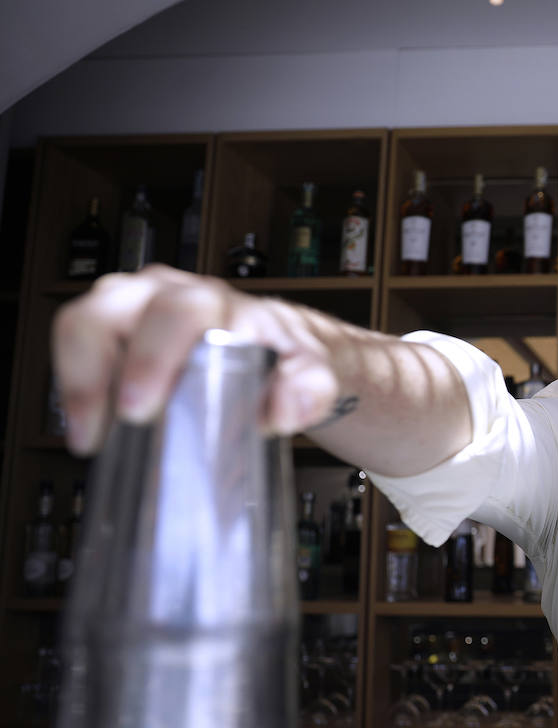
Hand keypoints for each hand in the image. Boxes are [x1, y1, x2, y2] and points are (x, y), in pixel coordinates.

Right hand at [52, 265, 341, 454]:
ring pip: (81, 321)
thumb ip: (309, 389)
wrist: (281, 346)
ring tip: (89, 433)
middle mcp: (169, 294)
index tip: (140, 408)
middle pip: (108, 309)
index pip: (176, 313)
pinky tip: (91, 425)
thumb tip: (283, 408)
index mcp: (217, 303)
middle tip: (101, 427)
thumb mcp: (313, 373)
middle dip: (95, 370)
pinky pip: (76, 343)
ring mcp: (135, 303)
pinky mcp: (114, 323)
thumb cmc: (285, 356)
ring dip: (76, 380)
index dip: (150, 358)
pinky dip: (75, 384)